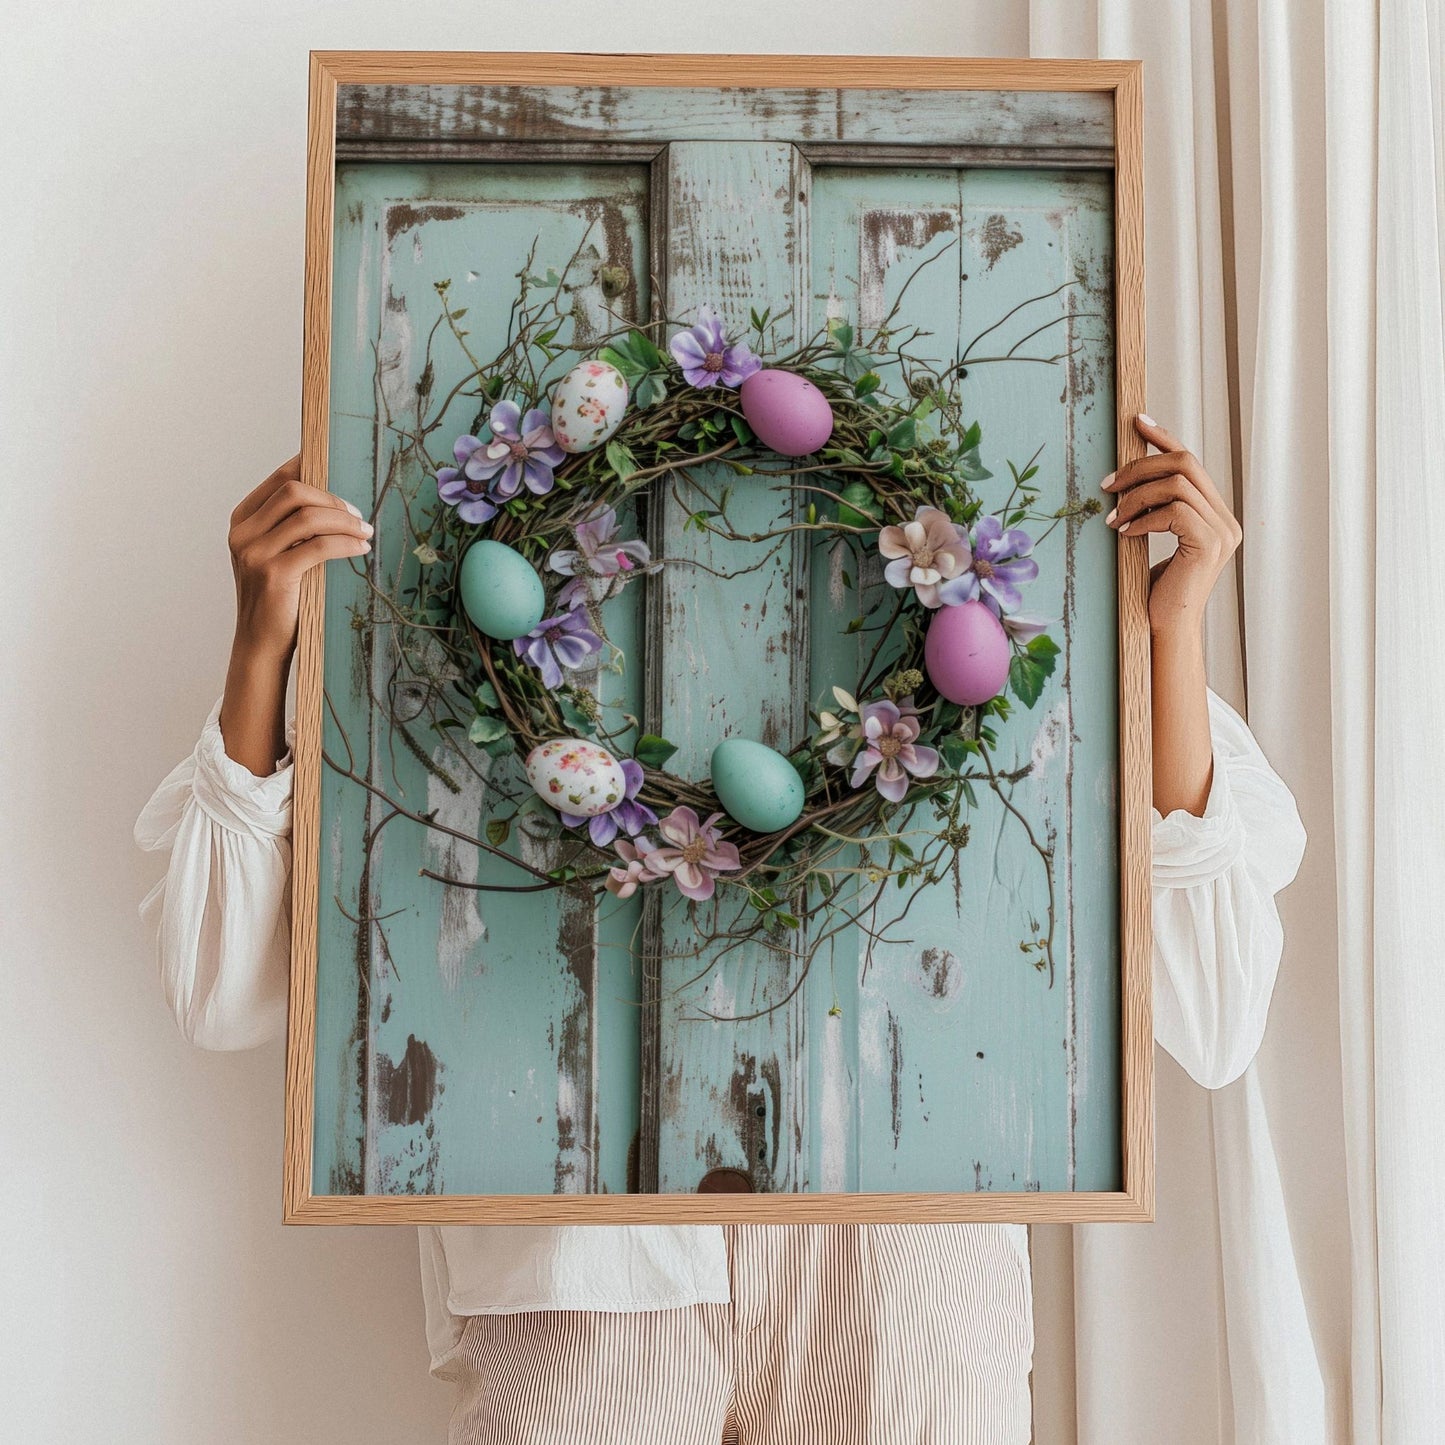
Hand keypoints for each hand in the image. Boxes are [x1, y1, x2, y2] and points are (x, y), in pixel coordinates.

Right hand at [228, 454, 371, 662]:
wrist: (262, 642)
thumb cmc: (277, 597)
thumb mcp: (276, 554)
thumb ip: (290, 526)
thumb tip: (330, 499)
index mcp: (242, 520)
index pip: (280, 479)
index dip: (312, 470)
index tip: (339, 476)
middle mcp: (243, 533)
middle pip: (294, 492)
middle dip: (333, 500)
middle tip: (358, 517)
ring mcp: (255, 553)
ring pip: (309, 517)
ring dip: (345, 522)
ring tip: (365, 533)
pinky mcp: (274, 574)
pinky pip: (320, 547)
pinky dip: (346, 544)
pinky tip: (360, 549)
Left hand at [1103, 415, 1240, 637]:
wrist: (1165, 628)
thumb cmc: (1154, 590)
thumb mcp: (1156, 541)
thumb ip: (1158, 512)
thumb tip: (1129, 480)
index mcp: (1215, 515)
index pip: (1191, 462)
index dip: (1164, 438)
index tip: (1136, 422)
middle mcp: (1225, 519)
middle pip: (1185, 463)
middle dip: (1140, 467)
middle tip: (1107, 484)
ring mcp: (1222, 532)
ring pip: (1176, 485)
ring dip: (1135, 497)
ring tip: (1112, 518)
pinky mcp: (1208, 545)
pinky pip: (1173, 512)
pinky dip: (1143, 519)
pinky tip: (1124, 534)